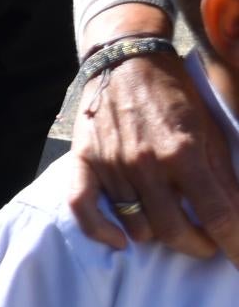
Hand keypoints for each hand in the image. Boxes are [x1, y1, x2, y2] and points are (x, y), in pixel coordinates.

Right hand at [68, 30, 238, 260]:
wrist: (128, 59)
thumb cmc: (176, 95)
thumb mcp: (213, 131)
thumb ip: (225, 177)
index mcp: (184, 153)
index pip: (217, 217)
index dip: (235, 246)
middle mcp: (145, 163)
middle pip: (175, 231)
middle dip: (200, 247)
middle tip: (209, 242)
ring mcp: (111, 164)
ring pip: (137, 226)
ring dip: (161, 234)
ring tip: (173, 224)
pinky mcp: (84, 160)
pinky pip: (83, 207)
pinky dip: (100, 231)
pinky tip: (120, 241)